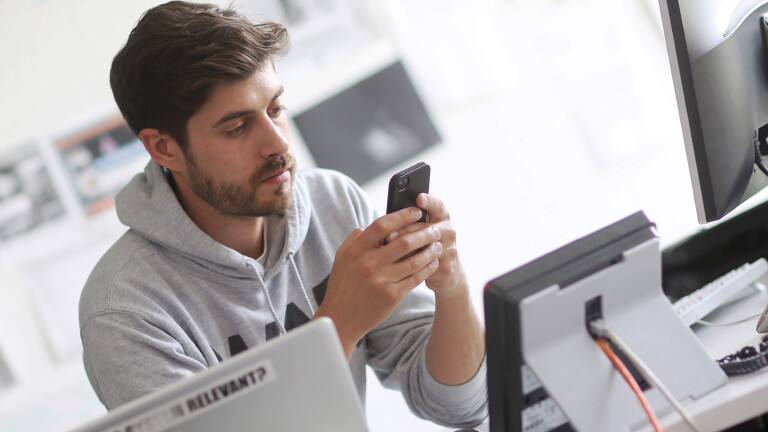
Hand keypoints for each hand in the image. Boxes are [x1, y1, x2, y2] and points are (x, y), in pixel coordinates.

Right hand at [315, 206, 442, 357]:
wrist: (341, 318)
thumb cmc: (342, 285)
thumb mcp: (341, 258)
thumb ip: (354, 240)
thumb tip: (367, 226)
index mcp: (356, 251)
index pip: (382, 225)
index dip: (402, 216)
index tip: (416, 211)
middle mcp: (368, 264)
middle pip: (404, 242)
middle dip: (424, 233)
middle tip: (435, 229)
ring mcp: (381, 281)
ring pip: (414, 260)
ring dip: (430, 251)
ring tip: (438, 245)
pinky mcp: (391, 296)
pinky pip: (415, 278)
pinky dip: (427, 269)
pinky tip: (433, 263)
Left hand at [386, 194, 466, 298]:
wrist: (443, 270)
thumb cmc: (423, 245)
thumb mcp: (418, 229)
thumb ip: (408, 222)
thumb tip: (388, 220)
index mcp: (441, 216)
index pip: (437, 204)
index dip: (428, 201)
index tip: (419, 198)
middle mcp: (448, 230)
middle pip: (425, 227)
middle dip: (405, 231)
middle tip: (388, 235)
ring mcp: (450, 248)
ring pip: (425, 247)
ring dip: (407, 249)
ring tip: (390, 251)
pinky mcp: (447, 266)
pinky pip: (427, 265)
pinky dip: (412, 265)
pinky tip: (399, 266)